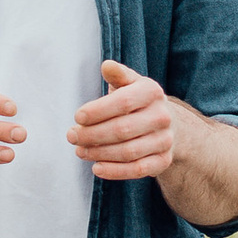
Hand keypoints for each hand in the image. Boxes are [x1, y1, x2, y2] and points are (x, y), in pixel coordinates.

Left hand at [69, 59, 176, 181]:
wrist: (166, 123)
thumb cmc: (138, 101)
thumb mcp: (130, 83)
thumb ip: (118, 75)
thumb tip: (106, 65)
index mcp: (152, 92)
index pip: (122, 102)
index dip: (97, 111)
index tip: (77, 117)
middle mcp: (162, 116)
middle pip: (122, 130)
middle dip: (91, 135)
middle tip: (71, 136)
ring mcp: (164, 140)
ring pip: (128, 152)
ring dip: (99, 153)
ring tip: (80, 151)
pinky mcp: (163, 160)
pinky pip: (137, 169)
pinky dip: (115, 172)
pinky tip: (96, 168)